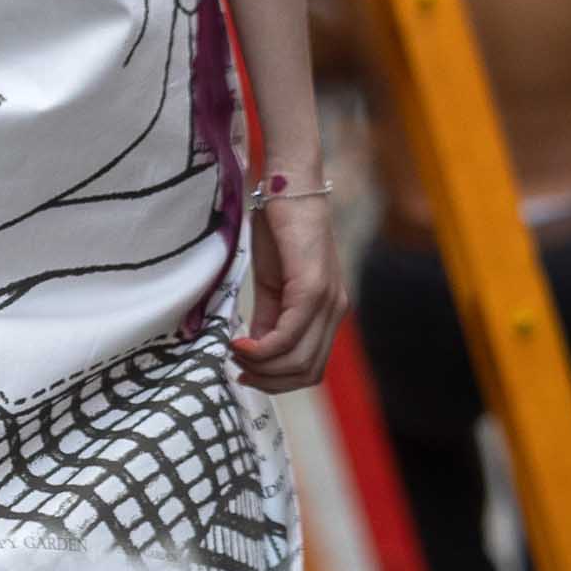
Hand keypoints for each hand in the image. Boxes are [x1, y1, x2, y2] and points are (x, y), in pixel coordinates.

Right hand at [232, 191, 346, 393]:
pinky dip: (262, 348)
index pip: (310, 367)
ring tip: (235, 352)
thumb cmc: (278, 231)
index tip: (245, 373)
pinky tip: (240, 342)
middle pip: (306, 372)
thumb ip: (269, 318)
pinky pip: (289, 335)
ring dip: (262, 366)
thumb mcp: (272, 284)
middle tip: (236, 368)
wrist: (288, 188)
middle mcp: (335, 311)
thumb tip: (255, 351)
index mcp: (328, 312)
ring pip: (298, 360)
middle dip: (268, 380)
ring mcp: (327, 301)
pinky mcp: (312, 288)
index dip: (277, 381)